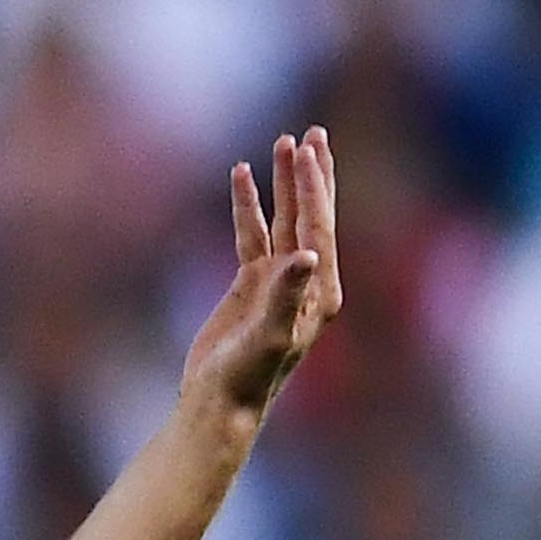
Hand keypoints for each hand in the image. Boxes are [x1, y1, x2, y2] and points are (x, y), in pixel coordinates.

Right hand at [180, 126, 343, 421]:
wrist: (219, 405)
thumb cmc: (247, 378)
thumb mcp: (268, 336)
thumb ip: (286, 294)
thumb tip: (307, 254)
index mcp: (321, 290)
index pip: (319, 226)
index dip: (312, 187)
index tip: (306, 150)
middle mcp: (307, 281)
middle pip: (311, 214)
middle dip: (310, 174)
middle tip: (311, 134)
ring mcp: (278, 281)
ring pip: (284, 219)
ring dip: (283, 183)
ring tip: (281, 144)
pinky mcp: (251, 285)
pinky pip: (253, 234)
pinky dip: (248, 205)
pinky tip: (241, 178)